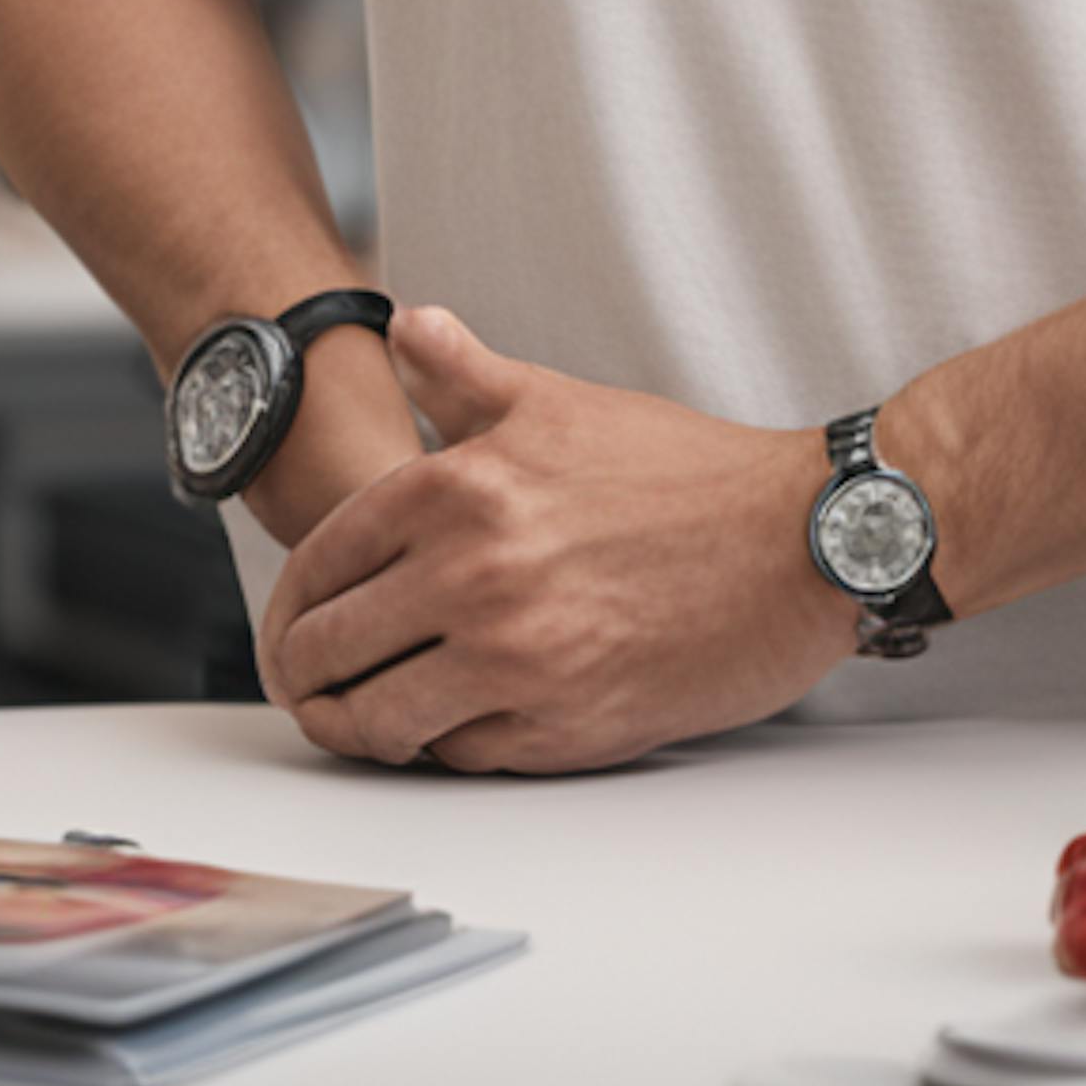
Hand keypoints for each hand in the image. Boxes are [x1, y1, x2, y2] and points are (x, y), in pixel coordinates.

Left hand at [256, 307, 848, 774]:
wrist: (795, 543)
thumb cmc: (684, 471)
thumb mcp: (560, 401)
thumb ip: (464, 372)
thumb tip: (404, 327)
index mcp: (458, 488)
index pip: (319, 559)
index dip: (290, 599)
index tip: (293, 619)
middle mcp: (472, 575)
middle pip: (330, 649)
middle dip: (304, 671)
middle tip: (307, 679)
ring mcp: (514, 660)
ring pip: (380, 719)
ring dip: (356, 725)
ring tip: (359, 717)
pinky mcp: (561, 728)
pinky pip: (458, 758)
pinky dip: (438, 749)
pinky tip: (443, 728)